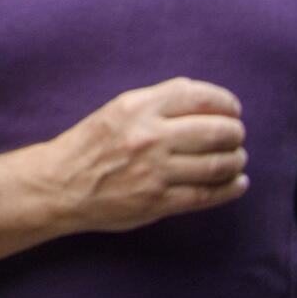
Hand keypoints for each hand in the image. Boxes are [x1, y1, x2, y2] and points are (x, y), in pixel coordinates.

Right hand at [45, 77, 247, 233]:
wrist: (59, 184)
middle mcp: (148, 136)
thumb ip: (157, 103)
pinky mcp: (159, 201)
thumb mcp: (117, 110)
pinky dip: (230, 188)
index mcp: (136, 107)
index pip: (196, 96)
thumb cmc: (90, 144)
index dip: (224, 101)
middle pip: (215, 130)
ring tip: (236, 159)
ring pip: (217, 164)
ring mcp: (155, 171)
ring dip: (235, 160)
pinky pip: (208, 194)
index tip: (233, 109)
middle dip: (234, 133)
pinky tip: (237, 182)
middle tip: (236, 136)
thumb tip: (206, 101)